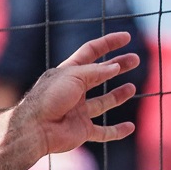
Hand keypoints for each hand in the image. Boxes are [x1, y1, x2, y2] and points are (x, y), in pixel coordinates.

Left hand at [12, 32, 139, 159]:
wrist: (35, 129)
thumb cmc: (50, 98)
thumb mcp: (73, 76)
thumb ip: (96, 72)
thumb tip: (115, 67)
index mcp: (69, 72)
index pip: (91, 52)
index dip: (109, 43)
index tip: (127, 37)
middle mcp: (74, 90)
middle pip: (100, 75)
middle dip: (118, 66)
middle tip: (135, 60)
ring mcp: (78, 111)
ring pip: (103, 102)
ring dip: (118, 96)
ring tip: (132, 88)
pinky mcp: (82, 131)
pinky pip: (103, 132)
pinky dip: (117, 131)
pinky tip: (130, 127)